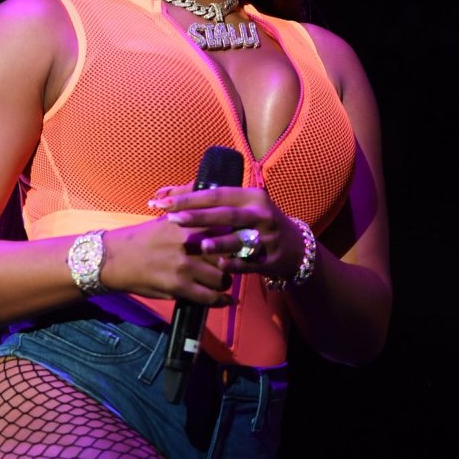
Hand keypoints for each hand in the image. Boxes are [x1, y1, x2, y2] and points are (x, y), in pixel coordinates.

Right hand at [101, 214, 234, 304]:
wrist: (113, 259)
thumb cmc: (141, 238)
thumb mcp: (166, 218)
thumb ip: (190, 212)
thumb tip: (210, 200)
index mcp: (187, 222)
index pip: (224, 228)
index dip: (236, 236)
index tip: (241, 241)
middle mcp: (188, 242)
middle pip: (227, 253)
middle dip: (234, 261)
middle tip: (235, 265)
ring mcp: (183, 266)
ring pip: (221, 277)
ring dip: (225, 281)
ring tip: (224, 281)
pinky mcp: (177, 286)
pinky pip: (208, 296)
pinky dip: (220, 300)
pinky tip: (224, 299)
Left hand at [147, 185, 306, 283]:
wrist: (295, 246)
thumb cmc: (255, 221)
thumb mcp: (239, 206)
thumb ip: (205, 201)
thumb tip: (164, 192)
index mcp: (250, 196)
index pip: (217, 195)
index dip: (190, 198)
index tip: (164, 202)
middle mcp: (260, 214)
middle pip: (227, 215)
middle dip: (200, 217)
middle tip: (174, 219)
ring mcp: (267, 237)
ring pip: (242, 239)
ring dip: (222, 242)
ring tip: (202, 245)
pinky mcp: (271, 258)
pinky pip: (251, 262)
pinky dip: (237, 264)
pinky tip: (221, 266)